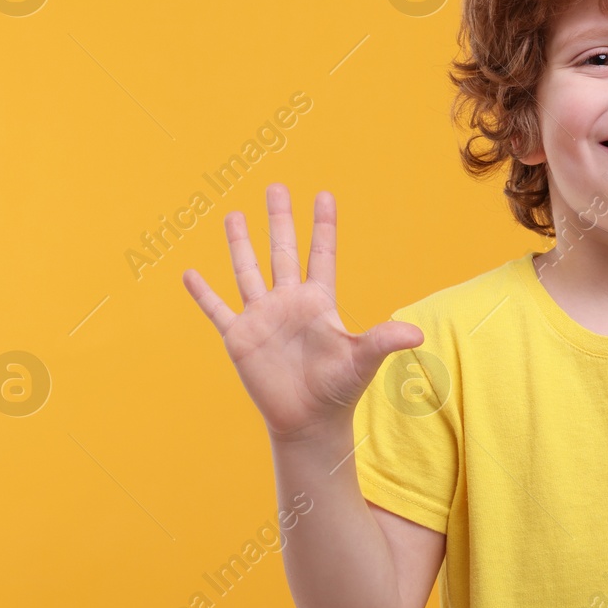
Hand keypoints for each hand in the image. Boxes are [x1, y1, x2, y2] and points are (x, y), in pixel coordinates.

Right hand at [183, 184, 424, 442]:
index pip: (321, 254)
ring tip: (232, 214)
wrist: (308, 422)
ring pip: (248, 271)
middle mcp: (289, 303)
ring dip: (240, 244)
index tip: (324, 194)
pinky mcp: (239, 338)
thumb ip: (384, 341)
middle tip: (276, 186)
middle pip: (283, 251)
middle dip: (279, 219)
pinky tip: (190, 273)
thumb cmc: (339, 390)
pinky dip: (203, 293)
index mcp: (319, 302)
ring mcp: (263, 318)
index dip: (323, 225)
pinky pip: (217, 310)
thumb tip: (417, 334)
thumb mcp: (362, 360)